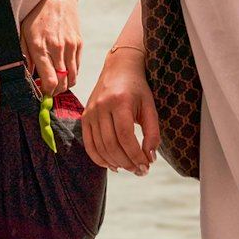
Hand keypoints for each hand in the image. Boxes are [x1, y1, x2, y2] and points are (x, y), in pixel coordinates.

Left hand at [19, 0, 80, 96]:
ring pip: (73, 78)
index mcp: (40, 46)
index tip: (41, 93)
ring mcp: (71, 45)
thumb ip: (24, 55)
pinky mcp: (79, 42)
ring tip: (56, 82)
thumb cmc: (37, 12)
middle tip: (48, 90)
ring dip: (65, 85)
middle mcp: (58, 47)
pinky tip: (63, 69)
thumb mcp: (23, 32)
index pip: (49, 81)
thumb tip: (27, 76)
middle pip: (62, 83)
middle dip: (55, 91)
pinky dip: (72, 73)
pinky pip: (78, 67)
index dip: (46, 92)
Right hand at [82, 48, 158, 175]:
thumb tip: (149, 158)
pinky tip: (112, 165)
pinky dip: (99, 159)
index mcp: (119, 101)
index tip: (146, 166)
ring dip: (115, 163)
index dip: (136, 155)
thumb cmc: (137, 88)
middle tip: (140, 171)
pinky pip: (88, 144)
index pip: (125, 137)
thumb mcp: (150, 106)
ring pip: (100, 147)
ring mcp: (90, 111)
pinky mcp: (85, 116)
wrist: (119, 68)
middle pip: (111, 144)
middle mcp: (102, 106)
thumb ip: (153, 132)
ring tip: (129, 168)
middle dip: (127, 162)